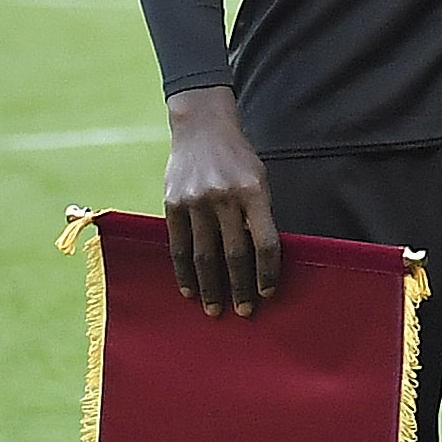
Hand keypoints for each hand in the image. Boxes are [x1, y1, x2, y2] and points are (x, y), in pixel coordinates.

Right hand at [160, 87, 277, 315]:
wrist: (202, 129)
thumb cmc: (240, 161)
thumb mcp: (260, 181)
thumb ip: (259, 216)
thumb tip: (263, 260)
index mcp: (253, 193)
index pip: (264, 242)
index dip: (268, 271)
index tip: (269, 292)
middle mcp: (223, 198)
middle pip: (233, 254)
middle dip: (240, 287)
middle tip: (245, 312)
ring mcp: (195, 202)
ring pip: (202, 255)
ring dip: (210, 287)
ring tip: (215, 309)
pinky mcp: (172, 204)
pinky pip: (178, 245)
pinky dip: (183, 271)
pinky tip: (189, 290)